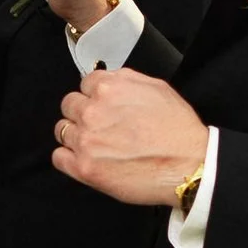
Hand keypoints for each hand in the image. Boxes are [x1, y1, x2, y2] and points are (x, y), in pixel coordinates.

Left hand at [53, 68, 209, 205]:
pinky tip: (86, 158)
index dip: (94, 96)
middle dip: (82, 113)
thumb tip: (107, 79)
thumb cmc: (178, 130)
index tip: (103, 106)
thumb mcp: (157, 88)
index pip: (84, 84)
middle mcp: (93, 111)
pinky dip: (68, 158)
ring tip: (97, 144)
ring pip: (62, 131)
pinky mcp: (84, 167)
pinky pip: (58, 158)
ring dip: (75, 135)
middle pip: (69, 106)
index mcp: (109, 88)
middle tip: (101, 126)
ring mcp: (86, 140)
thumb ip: (125, 80)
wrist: (189, 165)